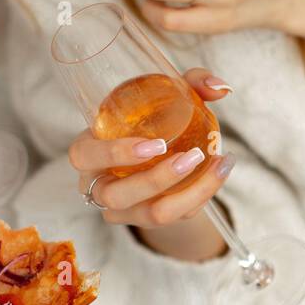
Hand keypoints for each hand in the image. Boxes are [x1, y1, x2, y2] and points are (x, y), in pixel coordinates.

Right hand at [70, 68, 232, 256]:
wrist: (158, 157)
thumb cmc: (149, 121)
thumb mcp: (161, 97)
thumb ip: (191, 83)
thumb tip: (219, 87)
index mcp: (89, 149)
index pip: (82, 156)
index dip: (112, 154)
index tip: (153, 144)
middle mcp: (99, 185)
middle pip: (116, 196)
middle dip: (157, 179)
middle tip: (193, 155)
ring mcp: (123, 210)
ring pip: (153, 214)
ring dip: (189, 193)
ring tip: (217, 164)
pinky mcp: (149, 221)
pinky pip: (176, 217)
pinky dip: (203, 194)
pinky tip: (221, 170)